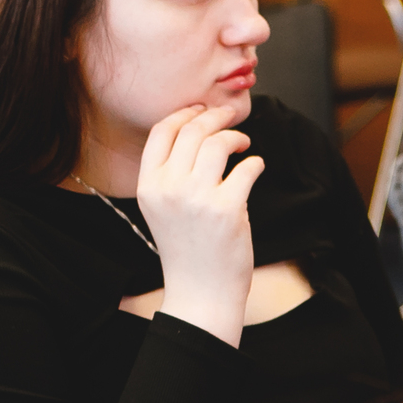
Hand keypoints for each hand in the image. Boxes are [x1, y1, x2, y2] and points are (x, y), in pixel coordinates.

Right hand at [135, 103, 264, 346]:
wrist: (200, 291)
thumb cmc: (187, 248)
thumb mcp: (163, 208)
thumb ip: (171, 174)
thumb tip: (198, 130)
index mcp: (148, 187)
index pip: (161, 131)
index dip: (185, 113)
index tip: (202, 111)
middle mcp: (168, 189)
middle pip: (193, 130)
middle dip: (216, 117)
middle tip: (231, 118)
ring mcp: (197, 199)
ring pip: (219, 143)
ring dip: (236, 137)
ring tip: (243, 146)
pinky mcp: (227, 209)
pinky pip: (247, 168)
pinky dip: (255, 163)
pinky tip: (254, 168)